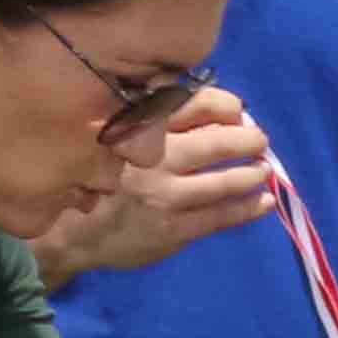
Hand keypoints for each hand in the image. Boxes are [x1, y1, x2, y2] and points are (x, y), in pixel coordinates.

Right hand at [31, 86, 273, 279]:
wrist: (72, 233)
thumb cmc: (97, 179)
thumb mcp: (115, 140)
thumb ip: (153, 123)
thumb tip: (208, 110)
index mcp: (138, 130)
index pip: (190, 105)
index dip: (223, 105)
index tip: (238, 111)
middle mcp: (153, 158)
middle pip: (214, 142)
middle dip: (246, 140)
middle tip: (259, 140)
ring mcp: (164, 195)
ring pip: (223, 182)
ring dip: (251, 174)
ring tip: (264, 169)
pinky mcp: (172, 228)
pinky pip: (220, 216)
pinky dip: (248, 208)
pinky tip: (265, 201)